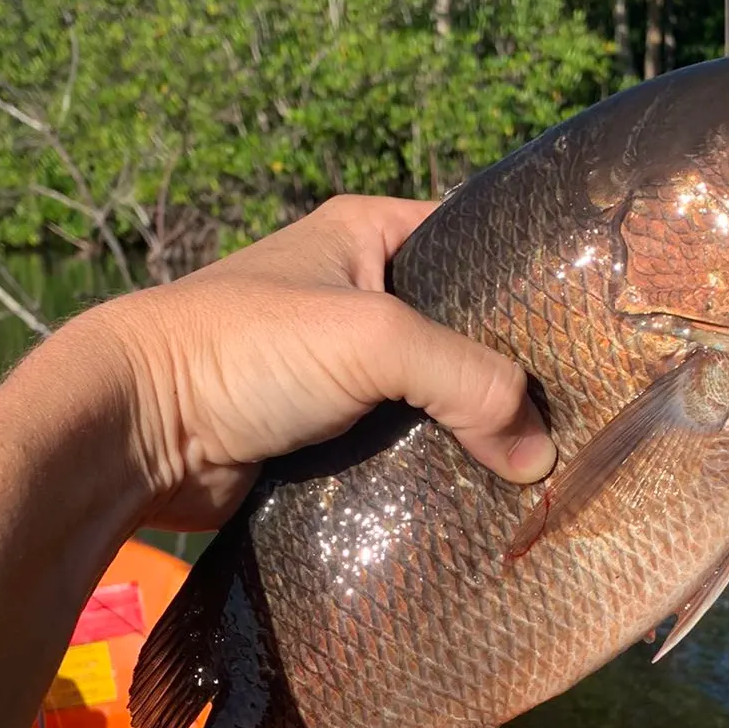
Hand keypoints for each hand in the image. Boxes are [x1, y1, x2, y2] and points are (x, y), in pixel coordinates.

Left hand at [82, 196, 556, 530]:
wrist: (136, 428)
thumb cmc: (243, 349)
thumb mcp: (372, 339)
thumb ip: (466, 380)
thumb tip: (539, 456)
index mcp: (369, 232)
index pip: (480, 246)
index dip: (532, 293)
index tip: (592, 342)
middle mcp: (358, 291)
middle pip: (463, 332)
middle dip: (507, 377)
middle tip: (575, 421)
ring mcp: (340, 365)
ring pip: (434, 396)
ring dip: (470, 432)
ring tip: (539, 469)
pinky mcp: (325, 428)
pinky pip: (399, 444)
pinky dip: (431, 468)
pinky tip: (478, 495)